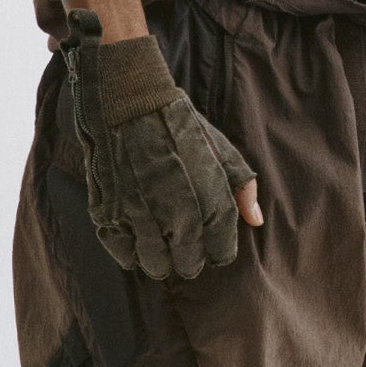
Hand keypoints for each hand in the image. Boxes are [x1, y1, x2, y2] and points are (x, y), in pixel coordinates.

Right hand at [66, 19, 260, 280]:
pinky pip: (123, 254)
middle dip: (187, 258)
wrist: (128, 100)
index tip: (208, 241)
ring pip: (155, 266)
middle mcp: (179, 215)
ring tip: (158, 242)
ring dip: (159, 259)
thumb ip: (242, 188)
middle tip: (181, 243)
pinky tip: (135, 238)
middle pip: (187, 265)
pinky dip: (130, 252)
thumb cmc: (179, 124)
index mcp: (211, 201)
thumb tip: (255, 222)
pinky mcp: (110, 214)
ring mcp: (142, 217)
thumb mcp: (221, 150)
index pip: (221, 252)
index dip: (215, 250)